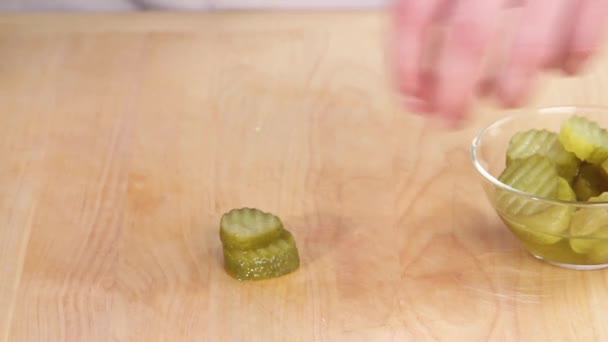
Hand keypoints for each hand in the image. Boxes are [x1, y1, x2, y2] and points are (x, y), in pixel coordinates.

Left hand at [393, 0, 607, 122]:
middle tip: (450, 120)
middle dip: (453, 94)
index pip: (413, 15)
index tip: (411, 100)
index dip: (406, 65)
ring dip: (511, 88)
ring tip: (503, 97)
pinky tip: (555, 68)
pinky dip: (567, 63)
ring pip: (529, 48)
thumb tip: (417, 94)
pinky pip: (582, 39)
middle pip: (468, 39)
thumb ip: (428, 18)